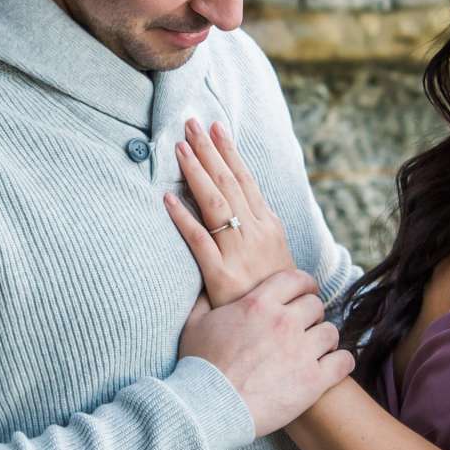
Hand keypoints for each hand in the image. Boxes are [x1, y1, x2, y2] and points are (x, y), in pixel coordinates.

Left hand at [163, 117, 294, 307]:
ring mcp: (239, 252)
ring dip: (195, 172)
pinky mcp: (221, 275)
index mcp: (268, 224)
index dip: (229, 151)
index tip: (215, 127)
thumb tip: (239, 202)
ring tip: (179, 147)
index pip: (245, 179)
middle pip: (228, 182)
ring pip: (214, 203)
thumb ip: (257, 227)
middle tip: (190, 123)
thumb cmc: (274, 290)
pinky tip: (167, 198)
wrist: (282, 326)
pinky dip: (182, 217)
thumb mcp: (275, 253)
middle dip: (208, 150)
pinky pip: (198, 240)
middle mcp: (256, 232)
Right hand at [178, 269, 351, 436]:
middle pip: (315, 305)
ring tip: (317, 350)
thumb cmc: (199, 367)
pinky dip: (341, 363)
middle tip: (305, 328)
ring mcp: (301, 350)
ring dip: (325, 340)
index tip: (304, 294)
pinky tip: (333, 367)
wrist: (209, 407)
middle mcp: (284, 322)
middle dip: (311, 315)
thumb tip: (208, 288)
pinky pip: (343, 361)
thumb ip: (203, 301)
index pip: (295, 279)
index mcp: (258, 304)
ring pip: (331, 332)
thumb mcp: (194, 325)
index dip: (303, 285)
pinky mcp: (313, 380)